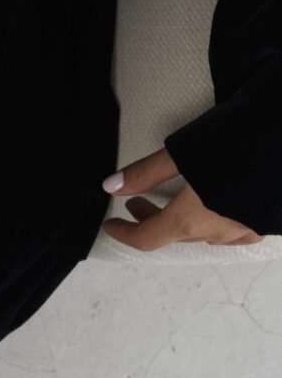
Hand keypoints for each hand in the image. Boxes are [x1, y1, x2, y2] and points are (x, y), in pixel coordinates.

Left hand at [100, 149, 261, 249]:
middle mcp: (221, 232)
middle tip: (139, 203)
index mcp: (193, 219)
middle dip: (153, 221)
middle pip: (176, 236)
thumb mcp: (183, 151)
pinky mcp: (269, 221)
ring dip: (186, 223)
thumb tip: (111, 186)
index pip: (148, 239)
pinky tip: (220, 206)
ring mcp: (249, 229)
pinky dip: (219, 222)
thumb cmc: (239, 138)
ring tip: (176, 202)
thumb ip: (146, 172)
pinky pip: (238, 230)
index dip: (125, 234)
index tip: (112, 225)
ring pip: (208, 234)